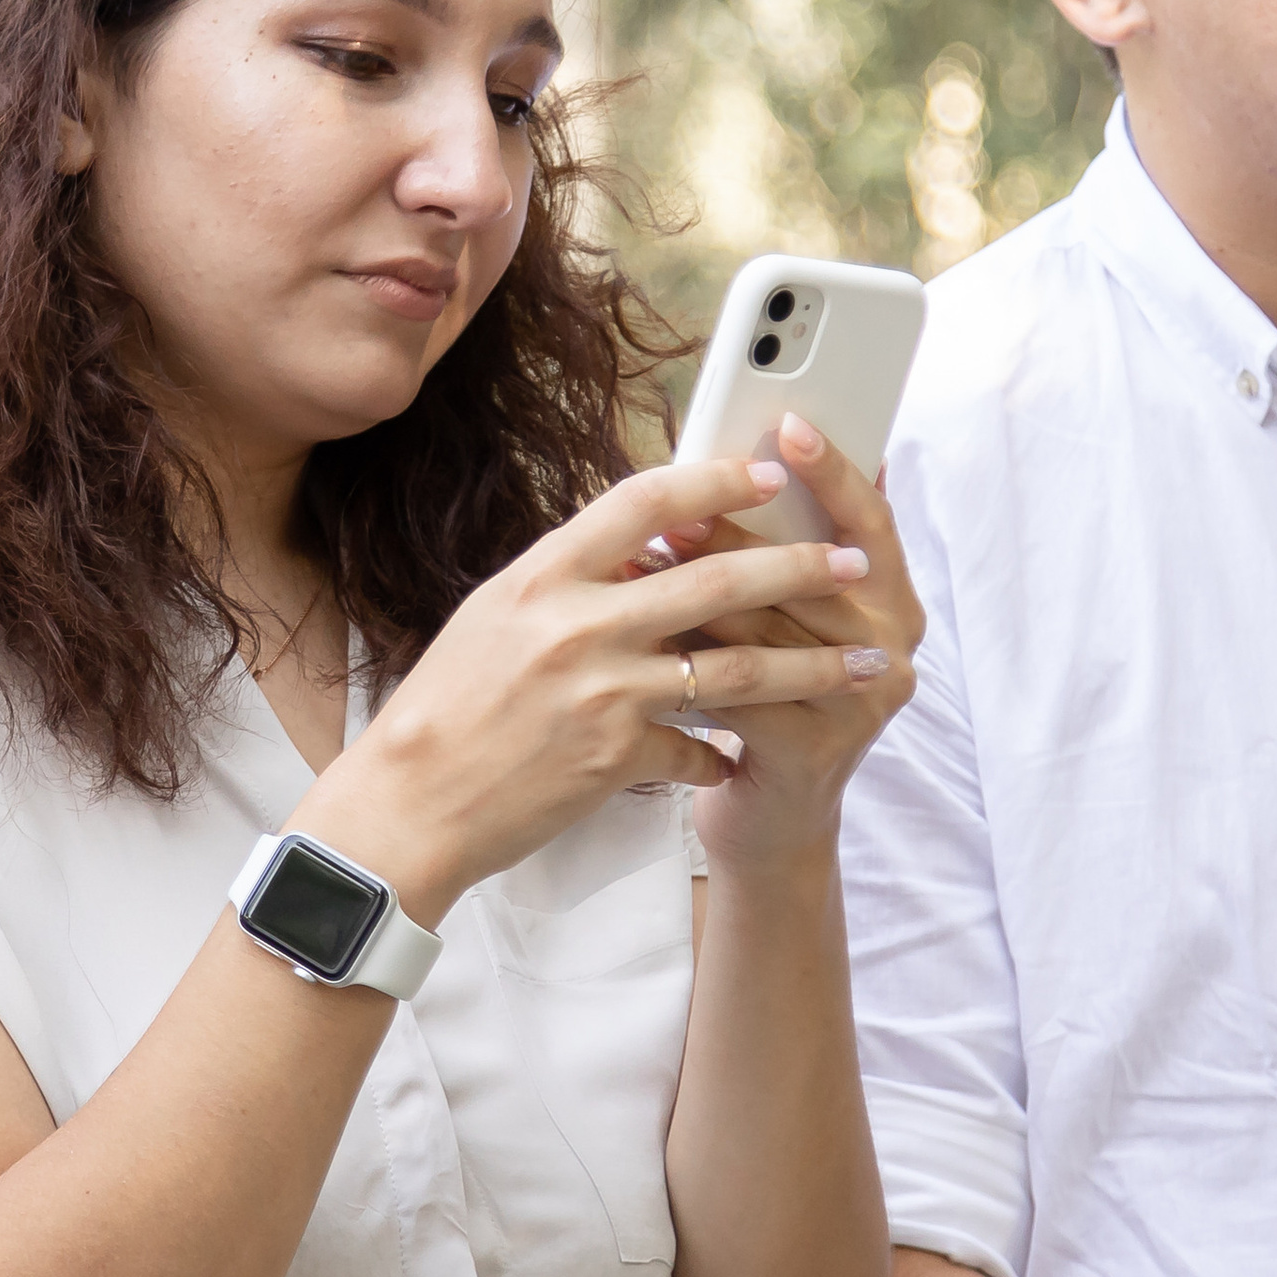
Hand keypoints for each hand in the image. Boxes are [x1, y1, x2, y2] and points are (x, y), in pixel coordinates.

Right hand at [306, 453, 896, 917]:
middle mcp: (580, 623)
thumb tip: (638, 547)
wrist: (410, 801)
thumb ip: (569, 578)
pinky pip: (698, 747)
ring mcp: (604, 690)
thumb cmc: (445, 706)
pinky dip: (720, 752)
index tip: (770, 474)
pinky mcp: (618, 756)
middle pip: (716, 577)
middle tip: (855, 561)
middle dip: (800, 567)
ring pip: (735, 666)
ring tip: (866, 662)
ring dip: (810, 663)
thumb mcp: (496, 615)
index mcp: (545, 574)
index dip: (716, 480)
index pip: (645, 501)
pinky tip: (734, 758)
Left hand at [665, 413, 922, 874]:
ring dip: (697, 595)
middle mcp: (891, 649)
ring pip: (769, 627)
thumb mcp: (776, 624)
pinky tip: (638, 643)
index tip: (788, 424)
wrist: (766, 821)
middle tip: (676, 509)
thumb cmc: (761, 706)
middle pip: (812, 569)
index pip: (869, 520)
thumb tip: (716, 474)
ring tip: (640, 564)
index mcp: (890, 602)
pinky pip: (740, 688)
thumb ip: (771, 561)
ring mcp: (859, 703)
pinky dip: (684, 660)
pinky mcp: (813, 748)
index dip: (831, 471)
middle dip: (737, 536)